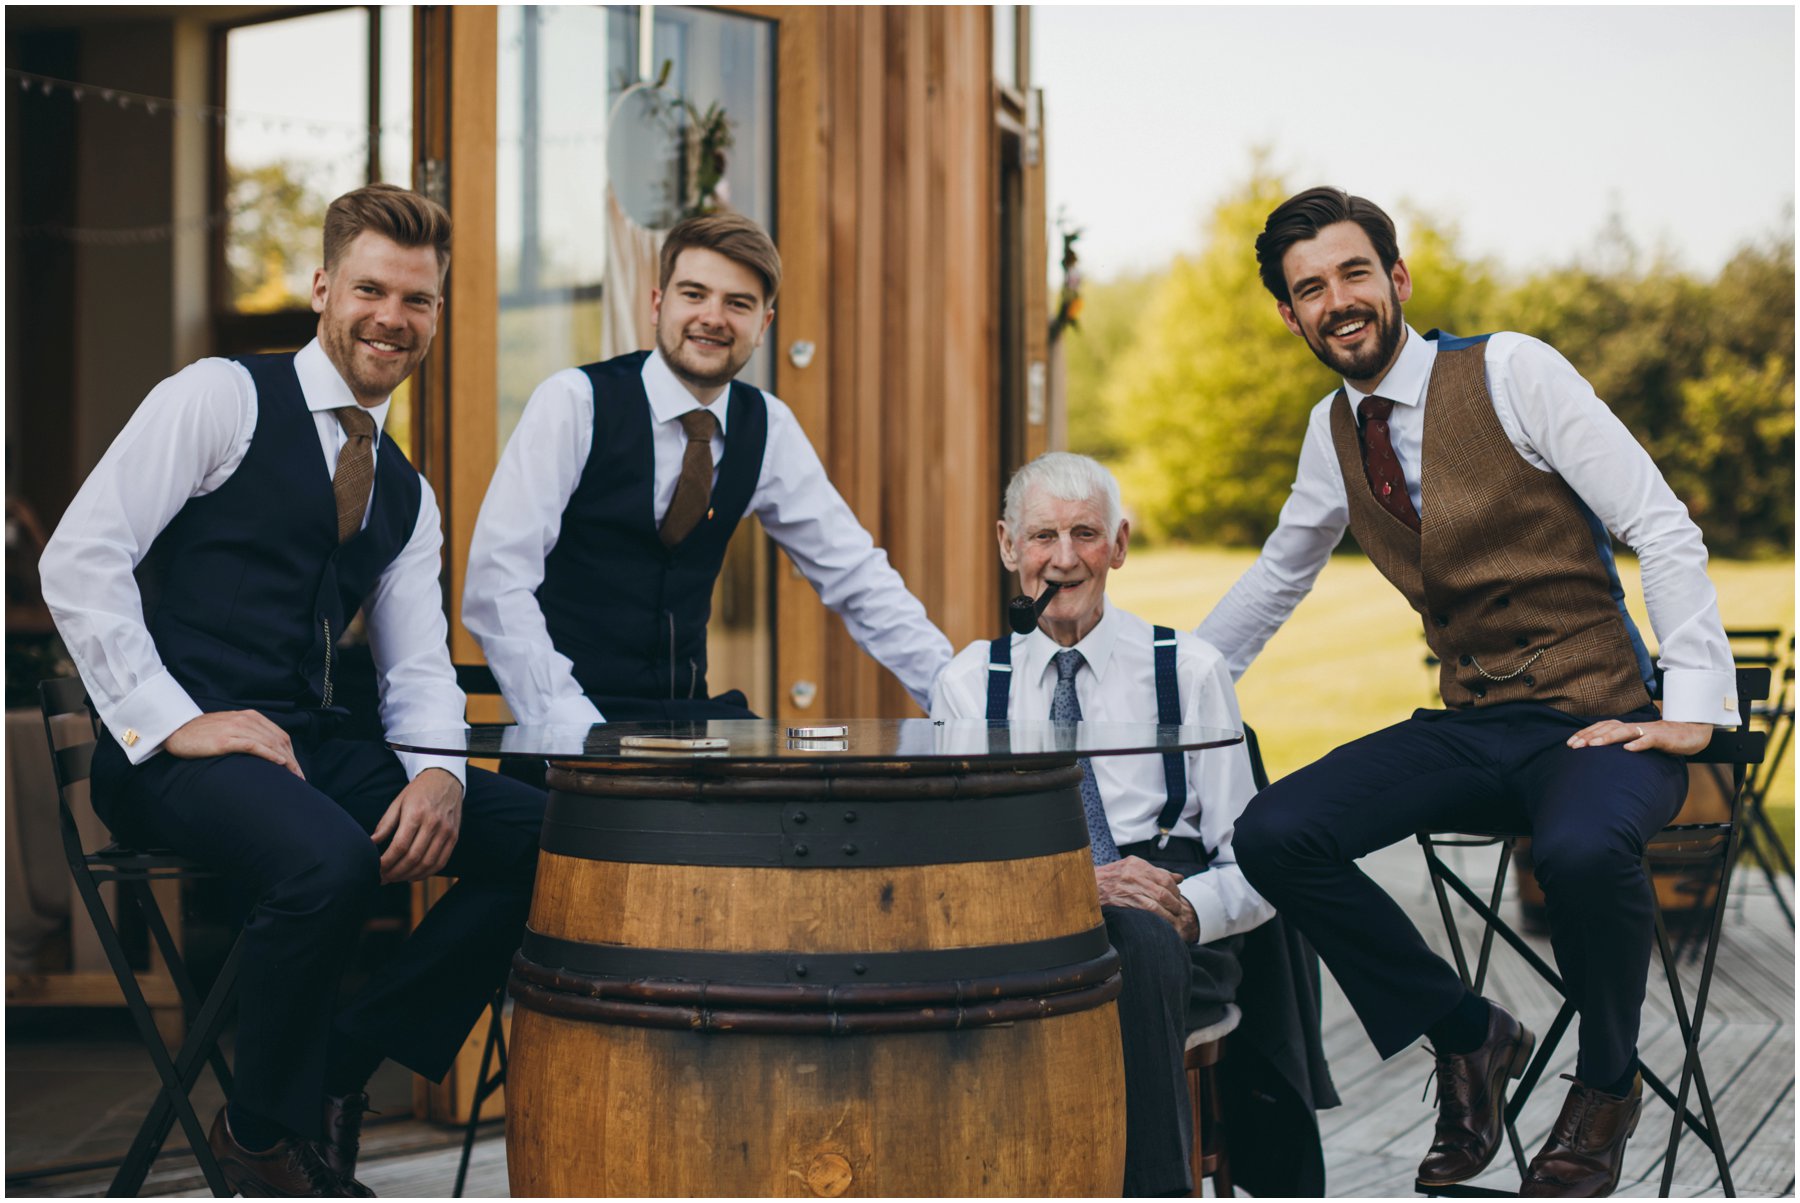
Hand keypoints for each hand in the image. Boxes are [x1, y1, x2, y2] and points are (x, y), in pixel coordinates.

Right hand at [165, 711, 303, 778]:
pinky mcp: (225, 740)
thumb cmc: (204, 733)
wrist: (177, 731)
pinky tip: (279, 763)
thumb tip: (266, 751)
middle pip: (279, 740)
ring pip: (270, 743)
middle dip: (293, 760)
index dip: (292, 752)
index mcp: (250, 717)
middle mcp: (246, 720)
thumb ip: (248, 734)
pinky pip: (253, 746)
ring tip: (294, 776)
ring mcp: (235, 729)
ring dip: (286, 761)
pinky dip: (269, 754)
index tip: (297, 769)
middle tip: (300, 777)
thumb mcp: (230, 728)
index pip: (279, 735)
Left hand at [371, 768, 463, 882]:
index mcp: (416, 814)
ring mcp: (446, 831)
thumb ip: (385, 825)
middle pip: (413, 858)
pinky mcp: (454, 837)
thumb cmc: (418, 791)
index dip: (386, 862)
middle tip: (383, 878)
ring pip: (427, 863)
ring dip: (409, 875)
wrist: (445, 779)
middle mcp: (433, 824)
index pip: (399, 846)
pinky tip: (413, 875)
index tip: (376, 870)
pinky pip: (441, 862)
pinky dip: (426, 873)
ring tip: (396, 878)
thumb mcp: (398, 803)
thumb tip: (370, 844)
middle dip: (395, 872)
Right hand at [1096, 856, 1198, 942]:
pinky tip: (1163, 922)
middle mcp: (1134, 874)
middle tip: (1178, 910)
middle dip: (1175, 902)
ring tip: (1173, 917)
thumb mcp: (1132, 867)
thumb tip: (1180, 878)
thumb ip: (1157, 872)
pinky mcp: (1125, 901)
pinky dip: (1160, 917)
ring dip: (1169, 912)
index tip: (1177, 897)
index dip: (1175, 889)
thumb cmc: (1112, 877)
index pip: (1165, 877)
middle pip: (1164, 890)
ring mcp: (1129, 888)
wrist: (1087, 885)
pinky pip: (1149, 910)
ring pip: (1159, 901)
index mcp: (1137, 864)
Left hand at [1567, 718, 1712, 756]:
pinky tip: (1628, 749)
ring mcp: (1648, 731)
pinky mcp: (1663, 738)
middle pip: (1608, 727)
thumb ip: (1623, 744)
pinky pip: (1649, 740)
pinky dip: (1638, 743)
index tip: (1569, 743)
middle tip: (1573, 746)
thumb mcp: (1639, 741)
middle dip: (1590, 736)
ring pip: (1625, 731)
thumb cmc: (1663, 740)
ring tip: (1592, 745)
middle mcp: (1635, 727)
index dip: (1586, 733)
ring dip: (1608, 737)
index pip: (1602, 727)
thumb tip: (1602, 755)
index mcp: (1628, 727)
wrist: (1692, 733)